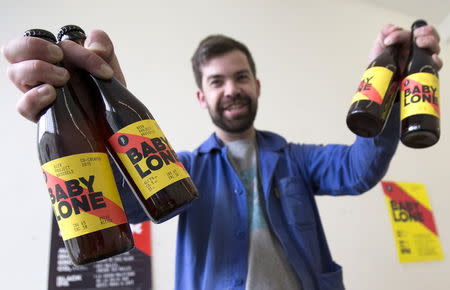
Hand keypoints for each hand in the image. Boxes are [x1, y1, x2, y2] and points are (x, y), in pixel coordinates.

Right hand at [2, 29, 124, 121]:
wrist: (111, 120)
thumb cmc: (103, 91)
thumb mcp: (108, 65)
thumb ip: (103, 47)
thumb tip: (96, 49)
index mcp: (52, 55)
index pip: (49, 41)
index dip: (78, 51)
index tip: (103, 70)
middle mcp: (40, 72)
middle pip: (13, 50)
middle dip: (32, 47)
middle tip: (58, 56)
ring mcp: (38, 93)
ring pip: (14, 74)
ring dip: (37, 69)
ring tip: (63, 78)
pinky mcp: (41, 115)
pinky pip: (23, 106)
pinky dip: (33, 98)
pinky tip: (51, 93)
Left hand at [368, 23, 442, 73]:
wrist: (379, 82)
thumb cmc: (381, 65)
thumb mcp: (379, 46)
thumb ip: (384, 33)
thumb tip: (393, 28)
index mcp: (408, 42)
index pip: (412, 32)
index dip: (401, 34)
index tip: (388, 40)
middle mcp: (417, 50)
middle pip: (431, 37)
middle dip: (426, 32)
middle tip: (416, 35)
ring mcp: (421, 61)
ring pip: (435, 48)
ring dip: (430, 42)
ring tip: (419, 42)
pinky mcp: (423, 73)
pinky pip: (435, 66)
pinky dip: (436, 61)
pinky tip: (432, 57)